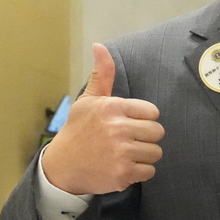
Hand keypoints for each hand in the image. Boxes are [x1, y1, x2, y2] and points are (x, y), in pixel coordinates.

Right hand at [39, 43, 165, 195]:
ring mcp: (122, 152)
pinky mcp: (124, 173)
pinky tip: (122, 167)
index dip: (142, 119)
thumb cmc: (78, 130)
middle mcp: (118, 128)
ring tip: (123, 154)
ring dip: (143, 156)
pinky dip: (139, 172)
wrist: (62, 167)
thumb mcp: (88, 100)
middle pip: (158, 132)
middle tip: (126, 141)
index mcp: (112, 108)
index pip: (152, 112)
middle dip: (145, 138)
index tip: (126, 124)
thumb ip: (102, 74)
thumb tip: (99, 46)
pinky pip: (150, 171)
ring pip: (156, 152)